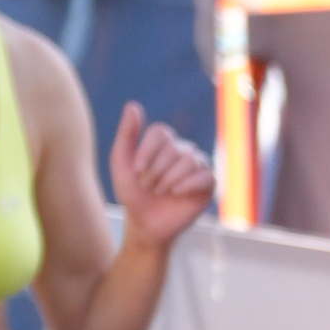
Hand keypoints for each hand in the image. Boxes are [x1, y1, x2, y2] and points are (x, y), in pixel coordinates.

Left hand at [110, 101, 213, 250]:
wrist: (145, 225)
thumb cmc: (133, 194)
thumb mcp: (121, 163)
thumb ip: (126, 134)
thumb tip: (132, 104)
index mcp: (164, 142)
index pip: (161, 132)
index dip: (147, 152)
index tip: (137, 171)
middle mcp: (183, 150)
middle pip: (174, 148)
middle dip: (157, 170)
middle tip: (149, 187)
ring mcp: (198, 166)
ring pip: (189, 160)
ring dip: (170, 179)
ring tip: (162, 192)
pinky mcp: (208, 184)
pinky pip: (206, 175)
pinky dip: (189, 184)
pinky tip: (177, 193)